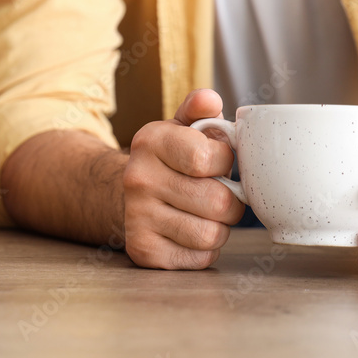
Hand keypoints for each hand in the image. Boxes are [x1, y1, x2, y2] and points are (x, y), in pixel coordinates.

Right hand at [123, 89, 244, 268]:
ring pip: (211, 234)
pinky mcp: (143, 250)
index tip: (217, 162)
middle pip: (218, 202)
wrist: (127, 194)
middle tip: (217, 194)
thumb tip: (210, 99)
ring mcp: (137, 216)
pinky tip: (191, 232)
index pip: (209, 158)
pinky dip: (205, 250)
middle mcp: (138, 178)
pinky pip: (200, 257)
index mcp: (150, 141)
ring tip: (205, 214)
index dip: (225, 163)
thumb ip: (200, 111)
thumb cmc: (169, 160)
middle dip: (230, 201)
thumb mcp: (182, 128)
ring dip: (219, 227)